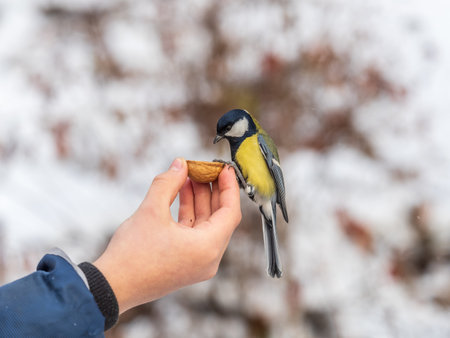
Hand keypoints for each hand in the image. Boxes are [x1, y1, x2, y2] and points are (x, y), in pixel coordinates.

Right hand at [93, 158, 241, 313]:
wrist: (112, 287)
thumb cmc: (132, 254)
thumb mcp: (151, 210)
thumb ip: (168, 182)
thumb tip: (180, 164)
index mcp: (208, 247)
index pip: (231, 211)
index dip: (229, 187)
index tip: (223, 169)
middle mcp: (208, 258)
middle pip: (220, 217)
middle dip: (212, 190)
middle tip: (204, 169)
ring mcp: (198, 263)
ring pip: (206, 224)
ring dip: (199, 200)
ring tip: (188, 177)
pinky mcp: (186, 264)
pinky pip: (195, 234)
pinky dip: (190, 214)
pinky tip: (180, 194)